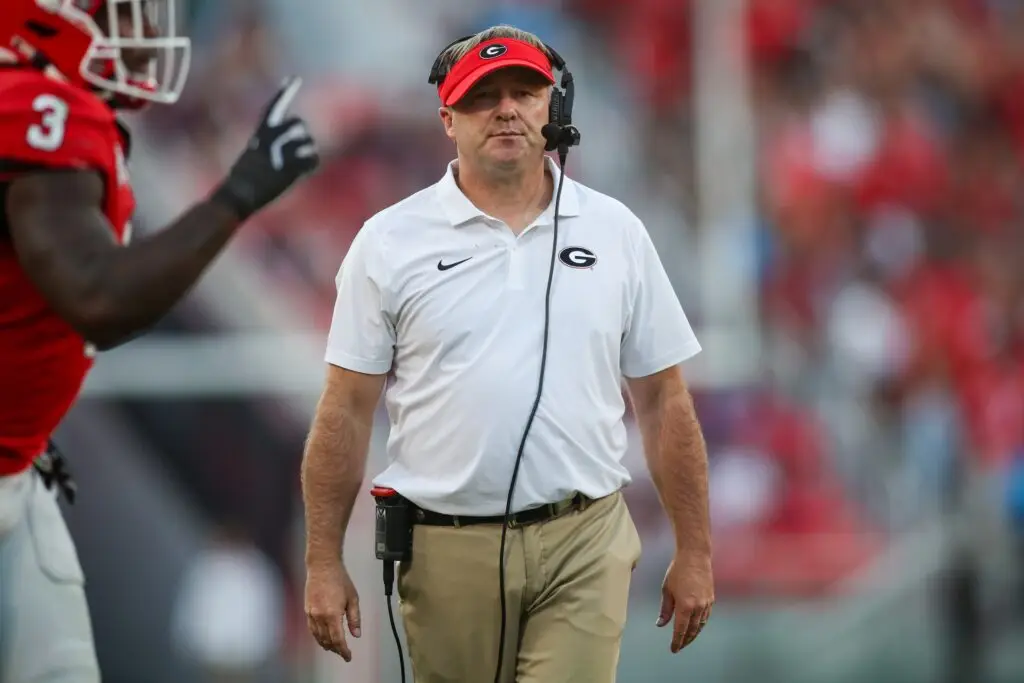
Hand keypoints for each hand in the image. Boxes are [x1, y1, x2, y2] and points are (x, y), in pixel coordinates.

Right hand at [212, 76, 319, 219]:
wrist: (238, 194)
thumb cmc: (245, 177)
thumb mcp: (253, 152)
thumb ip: (269, 142)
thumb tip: (291, 140)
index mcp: (260, 133)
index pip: (274, 108)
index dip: (285, 92)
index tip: (294, 78)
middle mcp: (270, 139)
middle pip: (299, 124)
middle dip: (301, 135)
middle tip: (295, 150)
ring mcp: (280, 154)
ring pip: (308, 142)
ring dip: (307, 152)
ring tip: (296, 163)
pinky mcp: (289, 170)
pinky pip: (312, 160)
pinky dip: (310, 165)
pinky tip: (303, 171)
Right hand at [305, 562, 360, 660]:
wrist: (322, 566)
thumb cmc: (340, 580)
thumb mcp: (353, 598)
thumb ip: (354, 618)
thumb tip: (356, 634)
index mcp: (333, 614)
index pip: (338, 639)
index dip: (343, 651)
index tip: (348, 656)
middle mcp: (320, 617)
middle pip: (327, 640)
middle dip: (336, 649)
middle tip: (343, 653)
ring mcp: (312, 614)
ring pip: (318, 636)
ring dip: (326, 645)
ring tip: (334, 648)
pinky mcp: (307, 610)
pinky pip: (312, 629)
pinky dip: (317, 637)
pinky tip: (322, 638)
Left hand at [657, 551, 713, 652]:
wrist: (695, 557)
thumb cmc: (677, 571)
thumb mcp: (666, 590)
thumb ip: (665, 609)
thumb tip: (660, 624)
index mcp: (685, 606)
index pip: (680, 630)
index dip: (676, 641)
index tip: (673, 649)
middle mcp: (698, 607)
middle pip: (692, 630)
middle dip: (685, 641)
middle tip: (679, 647)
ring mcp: (706, 604)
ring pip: (700, 626)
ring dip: (693, 634)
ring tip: (686, 640)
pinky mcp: (711, 599)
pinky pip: (706, 617)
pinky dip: (700, 625)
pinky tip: (696, 626)